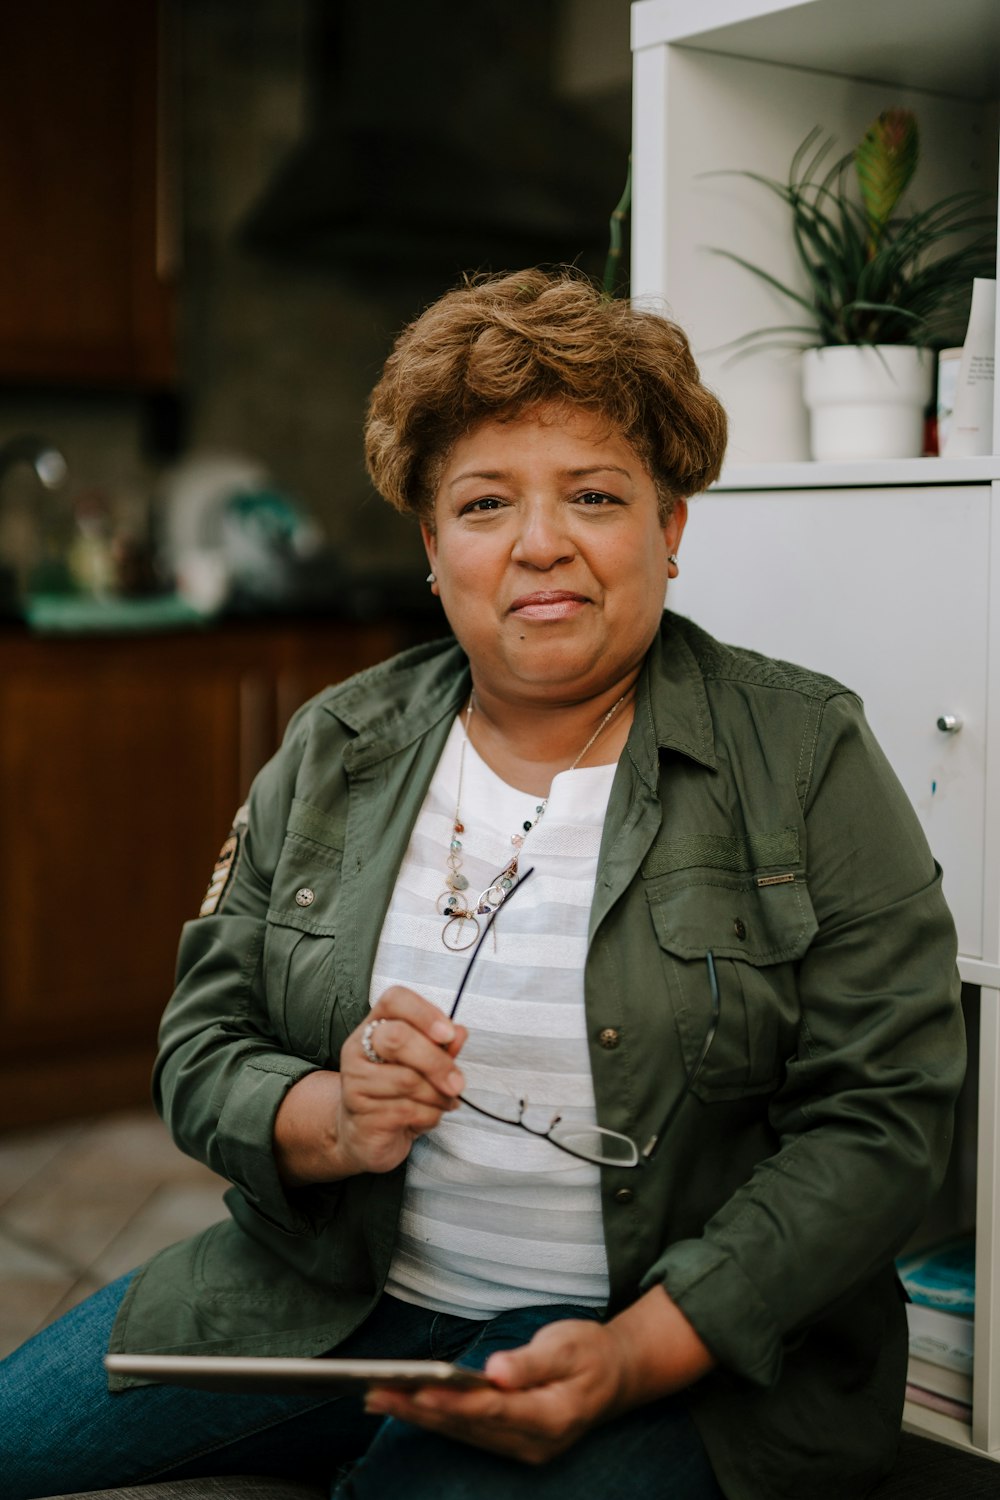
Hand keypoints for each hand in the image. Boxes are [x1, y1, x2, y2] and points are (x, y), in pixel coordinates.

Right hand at [273, 986, 466, 1184]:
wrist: (367, 1134)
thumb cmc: (399, 1092)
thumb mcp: (424, 1066)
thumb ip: (442, 1047)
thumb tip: (460, 1033)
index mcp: (376, 1025)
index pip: (394, 999)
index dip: (425, 1013)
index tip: (448, 1034)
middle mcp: (358, 1047)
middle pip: (396, 1038)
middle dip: (436, 1062)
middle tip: (458, 1083)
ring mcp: (354, 1079)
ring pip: (406, 1080)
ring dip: (437, 1095)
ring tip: (444, 1102)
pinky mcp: (358, 1111)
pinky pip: (405, 1110)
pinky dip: (428, 1116)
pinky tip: (427, 1117)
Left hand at [363, 1287, 714, 1464]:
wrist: (616, 1377)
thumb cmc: (591, 1354)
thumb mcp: (569, 1346)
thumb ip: (532, 1361)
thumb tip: (497, 1372)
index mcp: (553, 1416)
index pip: (494, 1410)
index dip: (455, 1403)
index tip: (420, 1391)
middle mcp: (534, 1442)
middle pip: (469, 1427)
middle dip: (420, 1411)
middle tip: (377, 1392)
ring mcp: (522, 1448)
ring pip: (462, 1433)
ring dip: (419, 1417)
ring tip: (377, 1397)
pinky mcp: (511, 1442)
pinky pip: (467, 1432)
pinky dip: (436, 1420)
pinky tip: (408, 1405)